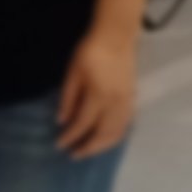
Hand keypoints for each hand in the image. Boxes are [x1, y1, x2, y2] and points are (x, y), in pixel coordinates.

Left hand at [58, 32, 137, 157]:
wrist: (116, 37)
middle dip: (88, 147)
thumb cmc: (89, 52)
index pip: (82, 124)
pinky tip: (106, 138)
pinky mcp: (132, 99)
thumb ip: (68, 98)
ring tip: (88, 149)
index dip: (70, 137)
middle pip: (102, 134)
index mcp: (98, 96)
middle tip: (74, 155)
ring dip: (103, 145)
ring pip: (117, 133)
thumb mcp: (72, 73)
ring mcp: (126, 103)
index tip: (59, 145)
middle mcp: (115, 104)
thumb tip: (62, 121)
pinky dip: (115, 136)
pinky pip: (125, 125)